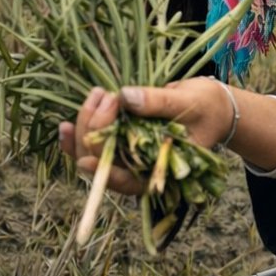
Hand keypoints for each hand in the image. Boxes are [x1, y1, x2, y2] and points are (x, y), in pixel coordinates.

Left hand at [59, 78, 275, 193]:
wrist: (211, 107)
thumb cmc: (207, 108)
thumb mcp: (189, 103)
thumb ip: (158, 102)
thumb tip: (126, 97)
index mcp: (160, 171)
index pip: (128, 181)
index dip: (105, 173)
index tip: (86, 160)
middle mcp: (139, 169)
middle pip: (103, 163)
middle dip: (95, 128)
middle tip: (105, 95)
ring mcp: (126, 156)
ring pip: (92, 153)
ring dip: (85, 126)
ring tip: (96, 94)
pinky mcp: (119, 141)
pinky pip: (92, 143)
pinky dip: (78, 134)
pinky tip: (63, 125)